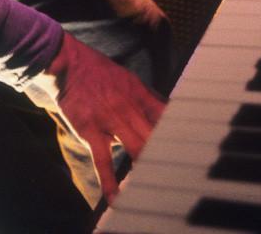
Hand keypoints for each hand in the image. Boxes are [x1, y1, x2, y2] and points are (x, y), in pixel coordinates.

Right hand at [46, 32, 164, 204]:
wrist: (67, 63)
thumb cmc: (96, 71)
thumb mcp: (126, 78)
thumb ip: (145, 97)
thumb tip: (164, 112)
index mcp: (139, 93)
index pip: (167, 115)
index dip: (180, 132)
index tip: (192, 148)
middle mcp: (129, 107)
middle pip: (156, 135)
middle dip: (169, 155)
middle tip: (180, 174)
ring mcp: (110, 120)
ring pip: (137, 148)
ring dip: (148, 167)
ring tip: (158, 186)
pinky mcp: (91, 131)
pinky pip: (103, 160)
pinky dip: (109, 181)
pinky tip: (116, 197)